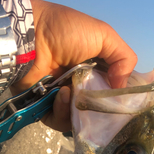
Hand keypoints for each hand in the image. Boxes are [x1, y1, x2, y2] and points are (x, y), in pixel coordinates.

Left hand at [10, 0, 136, 131]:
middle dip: (100, 110)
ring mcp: (63, 99)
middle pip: (97, 110)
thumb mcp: (104, 35)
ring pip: (80, 119)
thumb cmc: (66, 32)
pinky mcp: (46, 109)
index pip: (112, 91)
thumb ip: (124, 58)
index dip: (118, 99)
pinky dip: (62, 111)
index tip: (123, 103)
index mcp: (95, 70)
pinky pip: (59, 121)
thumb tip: (123, 88)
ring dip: (79, 109)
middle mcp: (80, 86)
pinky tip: (60, 95)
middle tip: (99, 105)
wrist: (29, 37)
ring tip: (71, 92)